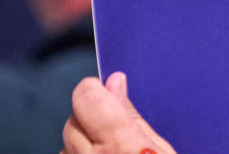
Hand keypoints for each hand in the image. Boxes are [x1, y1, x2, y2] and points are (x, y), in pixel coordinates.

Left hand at [62, 72, 176, 153]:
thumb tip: (115, 81)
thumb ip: (133, 117)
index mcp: (118, 144)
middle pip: (73, 121)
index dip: (94, 89)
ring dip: (82, 145)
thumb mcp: (162, 151)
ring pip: (67, 145)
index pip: (86, 97)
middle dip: (89, 120)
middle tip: (115, 134)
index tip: (105, 90)